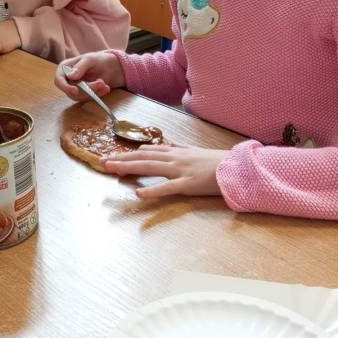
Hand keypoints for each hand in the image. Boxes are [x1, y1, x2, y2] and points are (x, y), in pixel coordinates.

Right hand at [54, 51, 125, 100]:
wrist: (106, 66)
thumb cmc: (95, 59)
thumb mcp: (89, 59)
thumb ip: (80, 67)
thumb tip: (70, 77)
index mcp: (64, 69)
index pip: (59, 80)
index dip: (65, 87)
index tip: (75, 90)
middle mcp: (67, 80)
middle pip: (72, 91)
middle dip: (87, 89)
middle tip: (101, 82)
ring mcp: (74, 88)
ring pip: (80, 97)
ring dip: (94, 92)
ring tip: (104, 84)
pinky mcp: (82, 94)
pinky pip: (88, 98)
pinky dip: (98, 94)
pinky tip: (106, 88)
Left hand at [102, 144, 226, 198]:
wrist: (236, 167)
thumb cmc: (217, 161)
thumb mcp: (196, 151)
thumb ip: (181, 148)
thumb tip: (170, 144)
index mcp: (176, 152)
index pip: (148, 151)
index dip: (129, 153)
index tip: (113, 155)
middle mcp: (175, 158)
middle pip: (143, 158)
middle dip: (121, 159)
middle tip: (102, 161)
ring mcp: (180, 170)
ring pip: (150, 167)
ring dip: (129, 168)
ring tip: (111, 169)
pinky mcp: (188, 184)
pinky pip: (168, 188)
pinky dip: (152, 191)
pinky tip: (139, 194)